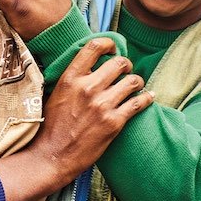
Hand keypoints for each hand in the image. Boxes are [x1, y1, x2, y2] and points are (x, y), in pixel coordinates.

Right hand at [0, 37, 152, 200]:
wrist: (51, 157)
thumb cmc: (52, 127)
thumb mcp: (56, 94)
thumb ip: (73, 78)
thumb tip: (91, 64)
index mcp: (71, 78)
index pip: (94, 47)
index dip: (109, 44)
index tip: (113, 49)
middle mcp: (88, 88)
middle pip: (120, 63)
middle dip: (126, 65)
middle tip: (126, 71)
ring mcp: (102, 105)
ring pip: (133, 81)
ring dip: (137, 82)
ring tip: (135, 86)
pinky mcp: (114, 123)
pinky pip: (139, 103)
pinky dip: (147, 98)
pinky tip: (149, 97)